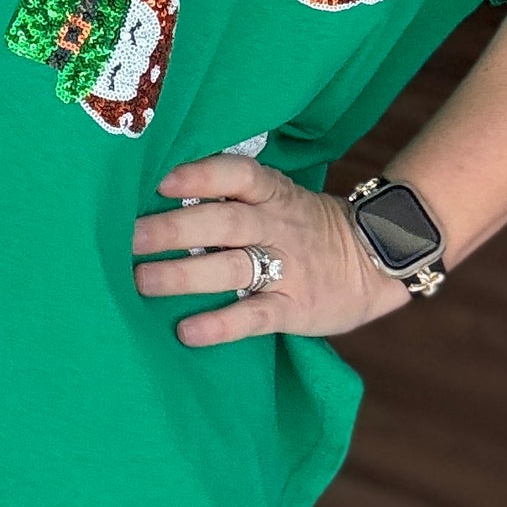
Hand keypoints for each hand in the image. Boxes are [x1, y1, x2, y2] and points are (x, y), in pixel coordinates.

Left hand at [133, 150, 410, 344]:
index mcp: (273, 193)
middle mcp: (277, 224)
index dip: (201, 175)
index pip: (237, 175)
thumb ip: (233, 197)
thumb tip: (161, 196)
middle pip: (223, 221)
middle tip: (128, 238)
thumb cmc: (308, 227)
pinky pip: (255, 316)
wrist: (378, 260)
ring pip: (232, 267)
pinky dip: (221, 324)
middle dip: (173, 228)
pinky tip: (188, 331)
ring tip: (141, 282)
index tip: (160, 180)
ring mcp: (288, 267)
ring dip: (184, 275)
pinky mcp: (296, 307)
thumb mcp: (281, 198)